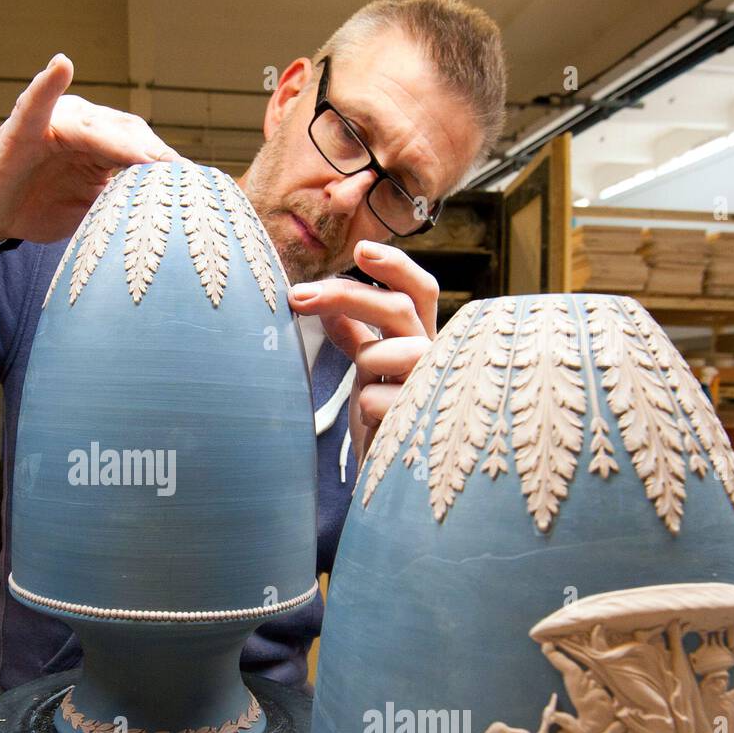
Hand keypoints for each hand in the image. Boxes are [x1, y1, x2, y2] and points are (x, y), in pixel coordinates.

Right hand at [0, 54, 179, 243]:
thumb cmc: (34, 206)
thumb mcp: (84, 213)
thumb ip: (116, 207)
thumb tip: (157, 216)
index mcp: (99, 145)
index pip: (141, 149)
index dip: (165, 166)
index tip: (192, 186)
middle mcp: (82, 126)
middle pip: (127, 134)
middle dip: (153, 156)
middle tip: (177, 178)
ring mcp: (53, 122)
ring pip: (96, 126)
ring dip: (123, 141)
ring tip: (148, 158)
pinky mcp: (21, 128)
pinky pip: (36, 102)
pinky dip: (46, 84)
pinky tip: (60, 66)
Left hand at [287, 240, 437, 464]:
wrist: (394, 485)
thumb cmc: (384, 426)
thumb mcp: (367, 374)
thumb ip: (355, 336)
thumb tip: (324, 303)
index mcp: (422, 339)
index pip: (419, 291)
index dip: (395, 267)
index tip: (360, 248)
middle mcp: (435, 356)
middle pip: (398, 307)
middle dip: (346, 295)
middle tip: (298, 296)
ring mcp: (433, 385)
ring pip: (384, 352)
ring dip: (363, 369)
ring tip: (366, 397)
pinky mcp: (424, 417)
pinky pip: (376, 398)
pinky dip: (365, 409)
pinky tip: (379, 428)